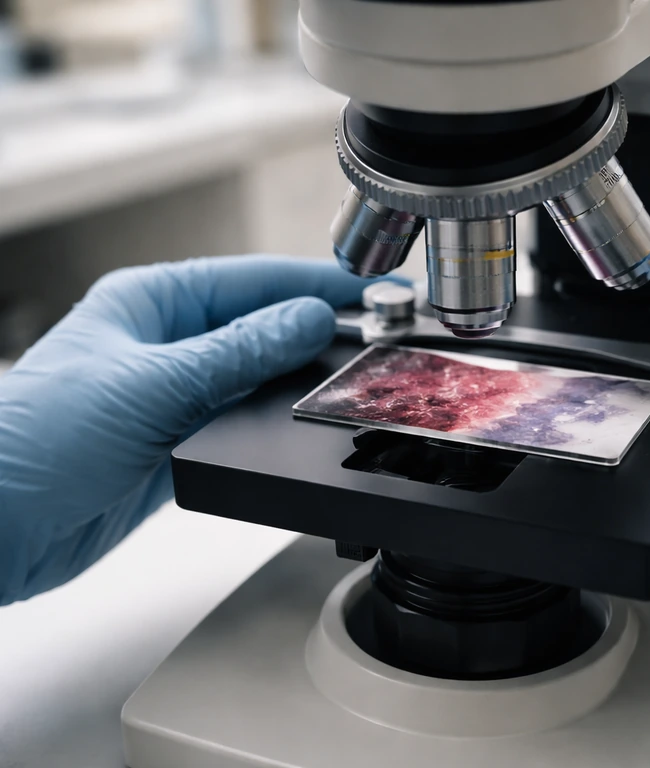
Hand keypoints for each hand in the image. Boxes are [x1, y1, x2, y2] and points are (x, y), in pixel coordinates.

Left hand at [0, 256, 385, 604]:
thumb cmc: (28, 442)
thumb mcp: (150, 385)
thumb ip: (238, 354)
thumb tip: (307, 319)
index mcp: (151, 302)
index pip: (253, 280)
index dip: (316, 281)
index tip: (371, 285)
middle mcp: (167, 343)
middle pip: (263, 325)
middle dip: (319, 328)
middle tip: (382, 333)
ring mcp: (174, 395)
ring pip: (258, 376)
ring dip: (301, 377)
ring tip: (357, 376)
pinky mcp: (177, 444)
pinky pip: (244, 422)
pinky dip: (277, 420)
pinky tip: (308, 419)